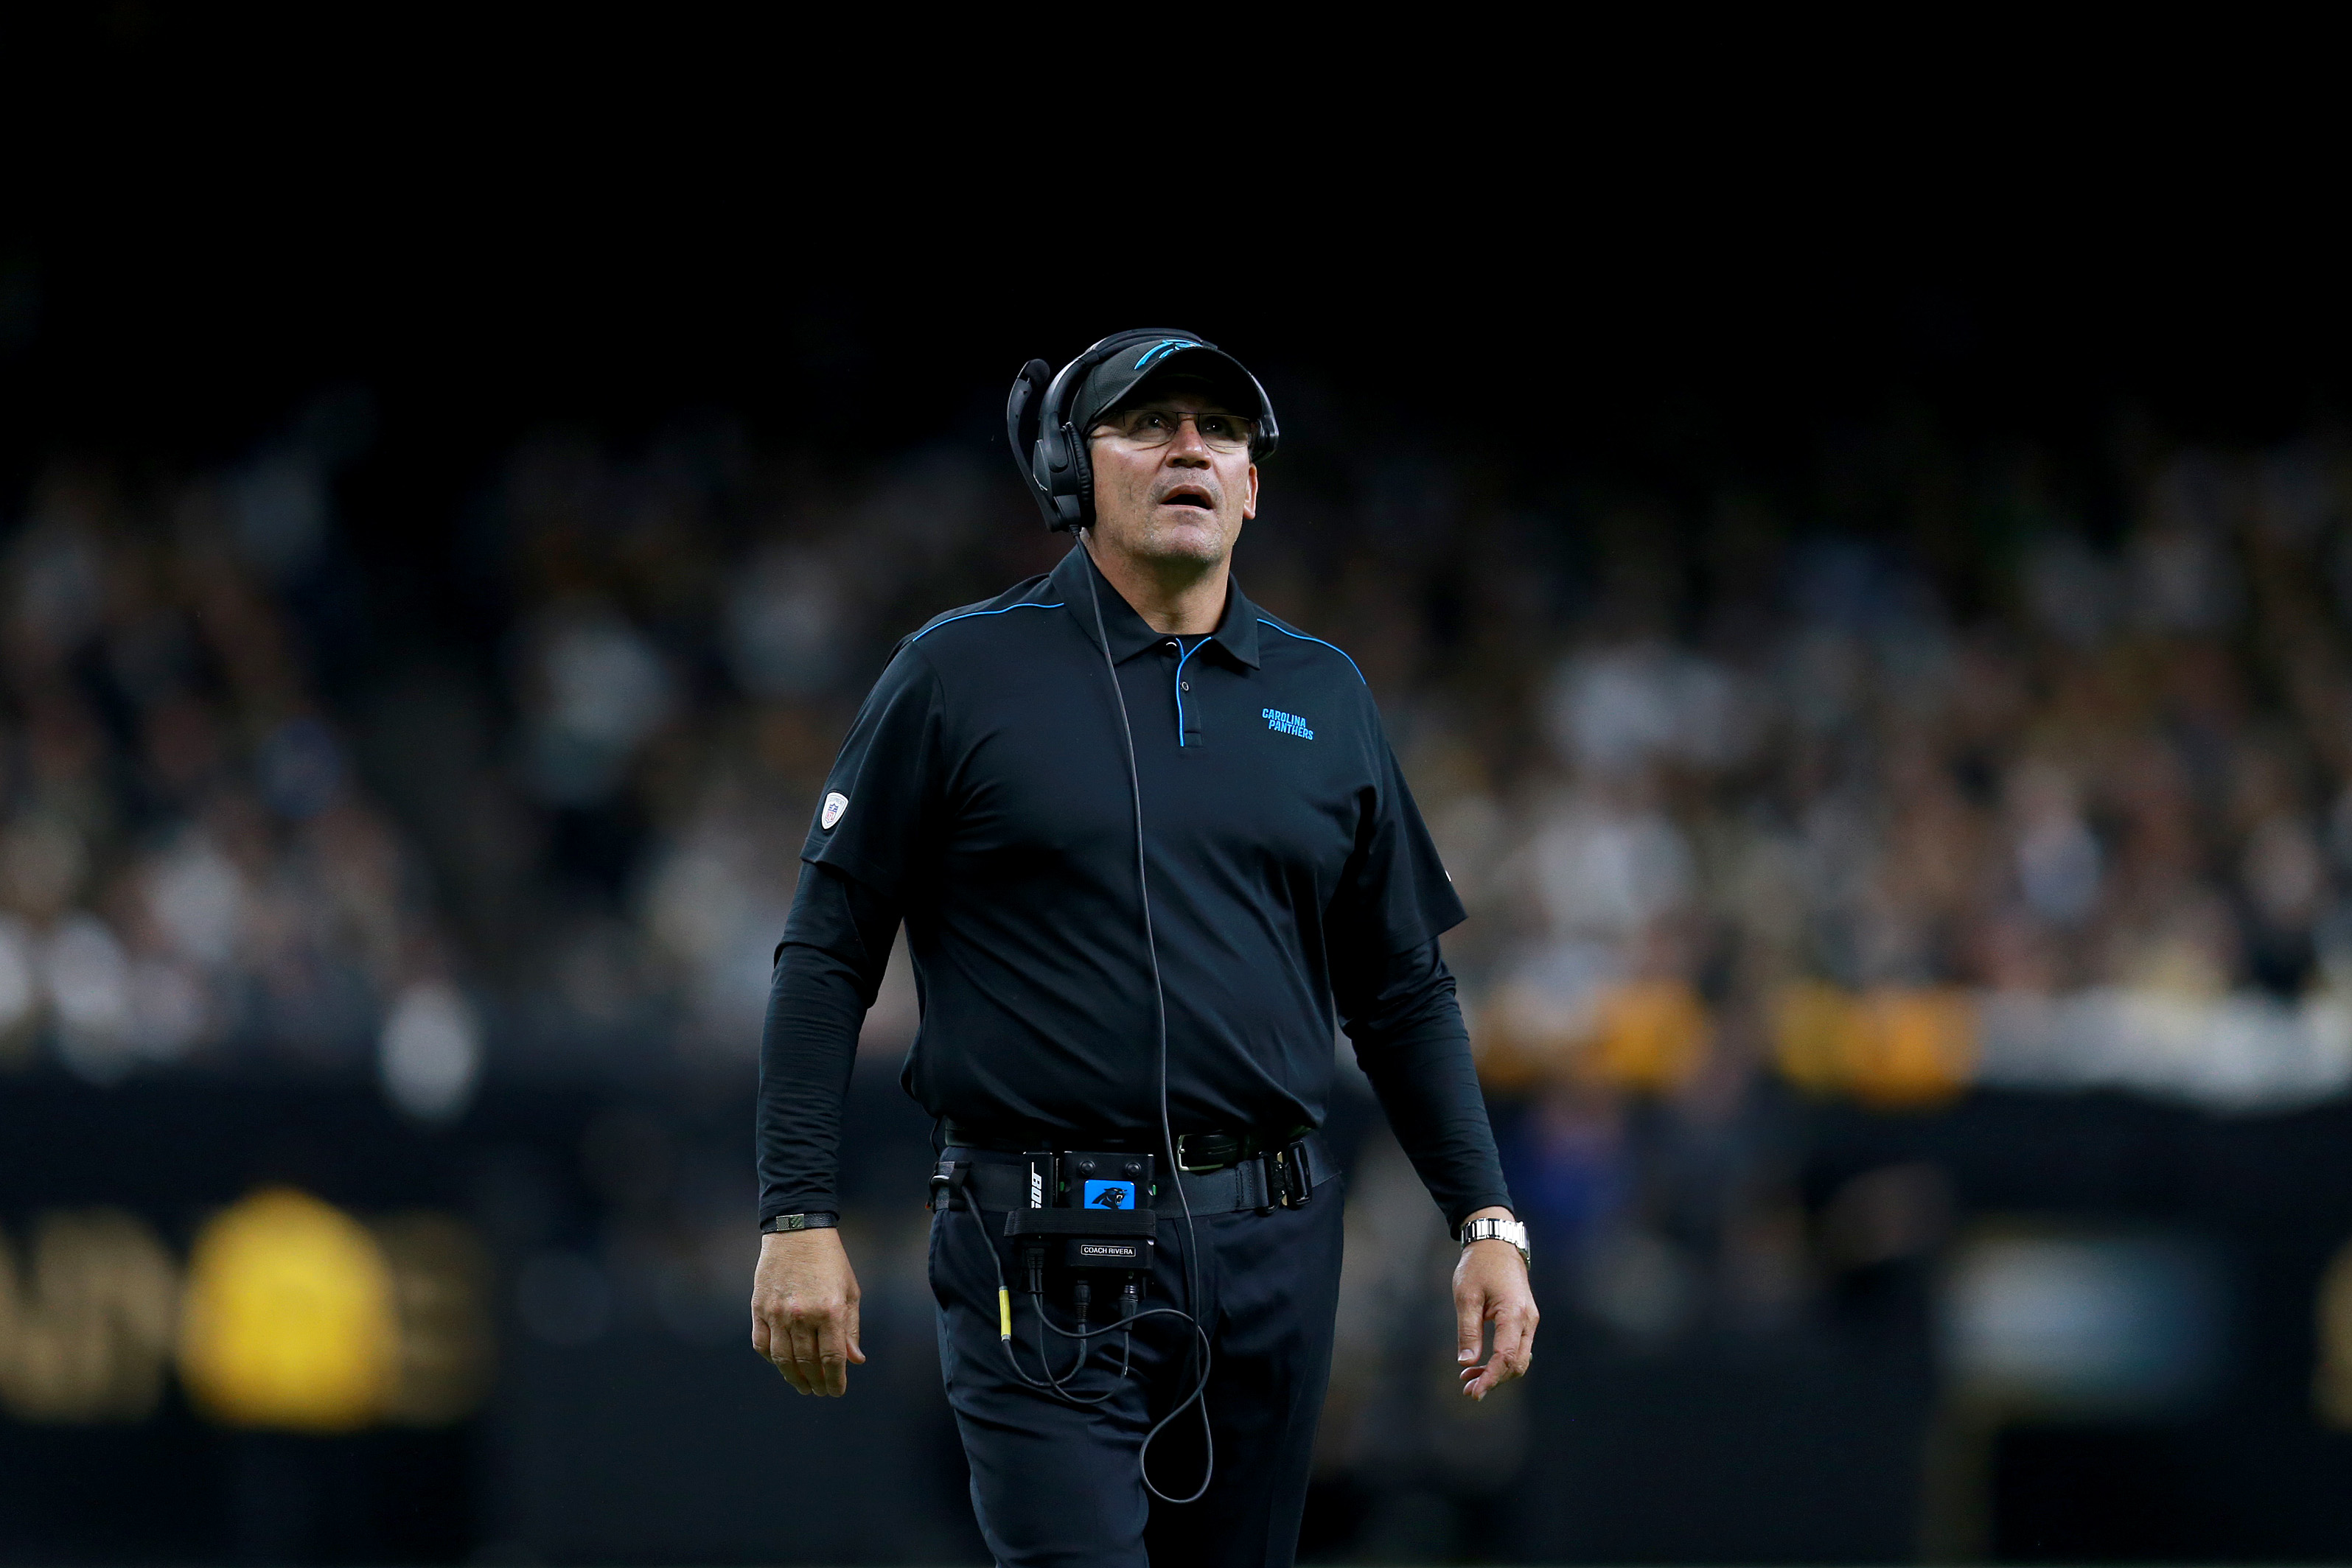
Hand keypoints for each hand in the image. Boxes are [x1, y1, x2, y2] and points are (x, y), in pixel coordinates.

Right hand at [750, 1227, 864, 1395]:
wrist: (797, 1231)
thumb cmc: (830, 1261)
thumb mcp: (849, 1291)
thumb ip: (851, 1328)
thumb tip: (855, 1361)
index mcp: (830, 1310)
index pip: (833, 1358)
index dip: (836, 1380)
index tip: (837, 1391)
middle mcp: (803, 1315)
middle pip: (807, 1363)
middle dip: (815, 1382)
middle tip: (819, 1391)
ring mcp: (777, 1312)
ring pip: (782, 1359)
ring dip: (793, 1378)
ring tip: (802, 1386)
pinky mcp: (759, 1308)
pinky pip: (762, 1344)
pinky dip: (771, 1359)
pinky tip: (782, 1365)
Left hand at [1453, 1206, 1537, 1400]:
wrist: (1496, 1245)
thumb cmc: (1479, 1267)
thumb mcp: (1466, 1296)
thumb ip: (1468, 1330)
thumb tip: (1467, 1362)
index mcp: (1514, 1314)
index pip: (1505, 1357)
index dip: (1490, 1378)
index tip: (1474, 1392)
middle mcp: (1528, 1320)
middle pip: (1516, 1364)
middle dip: (1494, 1380)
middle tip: (1467, 1389)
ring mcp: (1529, 1321)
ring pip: (1519, 1359)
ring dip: (1498, 1373)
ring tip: (1470, 1379)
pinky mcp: (1525, 1320)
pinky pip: (1518, 1349)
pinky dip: (1502, 1361)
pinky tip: (1481, 1364)